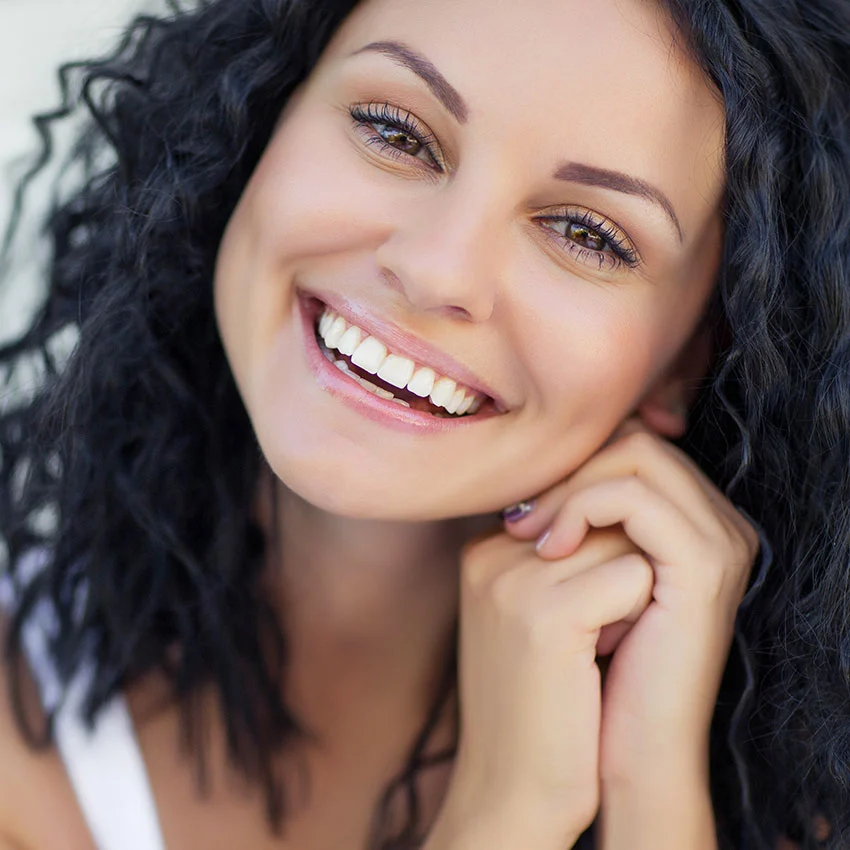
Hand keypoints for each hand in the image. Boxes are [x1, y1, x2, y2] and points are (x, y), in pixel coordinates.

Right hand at [436, 523, 653, 847]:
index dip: (603, 563)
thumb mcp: (534, 610)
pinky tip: (601, 658)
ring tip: (592, 647)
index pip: (580, 505)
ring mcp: (514, 579)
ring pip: (625, 543)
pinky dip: (636, 617)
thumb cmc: (540, 702)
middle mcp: (490, 552)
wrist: (513, 789)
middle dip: (619, 572)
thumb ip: (563, 551)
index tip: (583, 619)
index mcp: (484, 548)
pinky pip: (635, 576)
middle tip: (589, 637)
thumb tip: (625, 499)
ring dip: (631, 594)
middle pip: (603, 519)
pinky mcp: (548, 613)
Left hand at [504, 419, 757, 782]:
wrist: (613, 752)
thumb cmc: (587, 664)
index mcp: (690, 523)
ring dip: (570, 486)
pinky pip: (636, 496)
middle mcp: (715, 523)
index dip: (572, 464)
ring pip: (637, 453)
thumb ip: (575, 518)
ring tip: (530, 537)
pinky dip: (584, 508)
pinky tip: (550, 549)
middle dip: (568, 470)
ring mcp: (718, 541)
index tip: (520, 508)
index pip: (630, 446)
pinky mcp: (704, 566)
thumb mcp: (578, 576)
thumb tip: (528, 469)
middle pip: (635, 439)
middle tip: (519, 520)